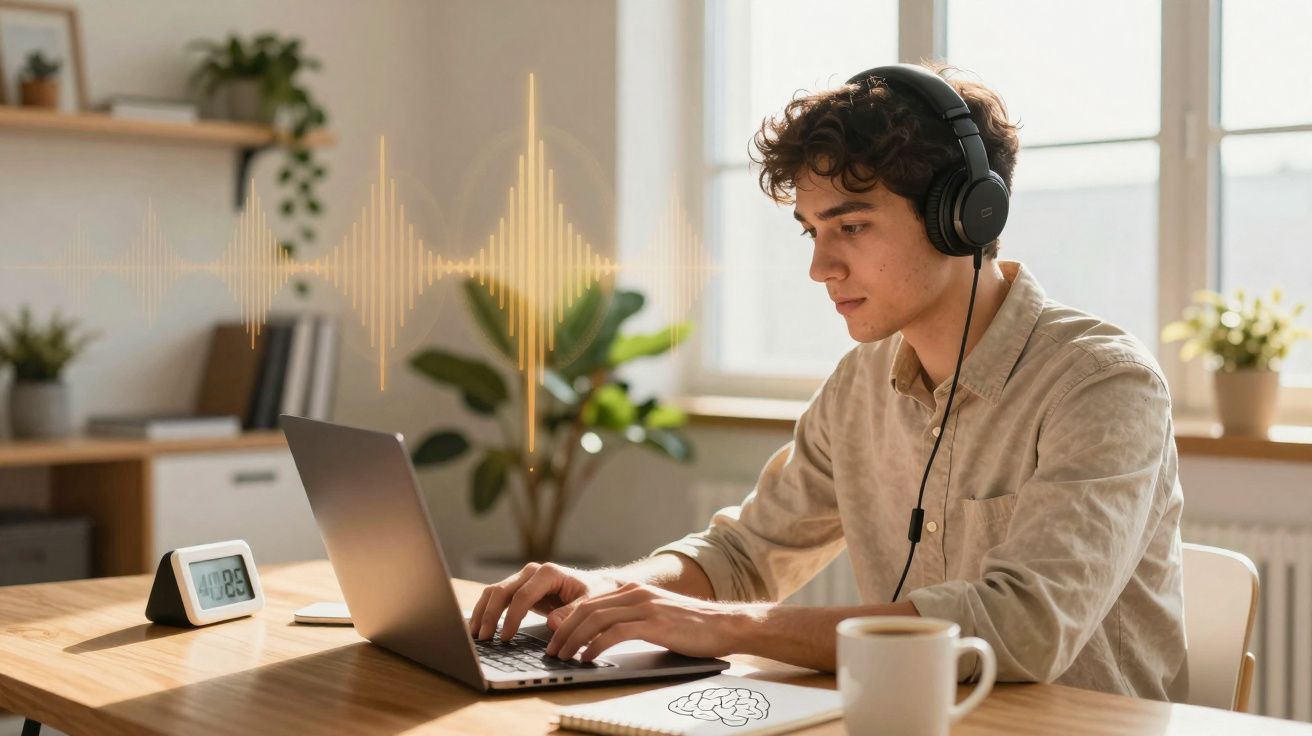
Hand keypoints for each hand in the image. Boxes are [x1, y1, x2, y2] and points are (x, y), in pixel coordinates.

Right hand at [468, 562, 619, 641]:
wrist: (596, 585)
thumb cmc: (594, 594)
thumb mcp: (590, 604)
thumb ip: (572, 612)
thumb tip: (553, 623)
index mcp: (549, 573)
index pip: (522, 595)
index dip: (511, 617)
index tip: (504, 637)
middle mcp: (532, 571)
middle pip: (502, 591)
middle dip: (489, 615)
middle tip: (483, 638)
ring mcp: (523, 578)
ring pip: (494, 591)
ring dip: (482, 612)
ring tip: (475, 634)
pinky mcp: (519, 588)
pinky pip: (497, 597)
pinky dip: (485, 610)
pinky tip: (478, 626)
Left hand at [544, 581, 747, 661]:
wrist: (725, 625)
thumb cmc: (693, 627)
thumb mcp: (657, 617)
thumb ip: (632, 620)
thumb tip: (604, 636)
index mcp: (634, 590)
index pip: (590, 602)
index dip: (568, 620)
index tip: (555, 638)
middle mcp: (636, 593)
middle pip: (586, 608)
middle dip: (564, 630)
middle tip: (552, 650)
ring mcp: (645, 606)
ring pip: (595, 619)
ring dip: (574, 639)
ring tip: (564, 656)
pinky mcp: (654, 623)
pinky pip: (615, 633)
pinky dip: (596, 646)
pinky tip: (588, 658)